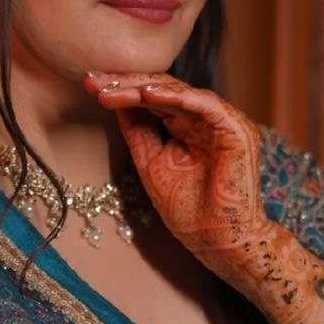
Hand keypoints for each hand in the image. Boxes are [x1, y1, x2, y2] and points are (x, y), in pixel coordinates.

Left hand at [82, 69, 272, 284]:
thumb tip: (114, 101)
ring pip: (178, 92)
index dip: (120, 91)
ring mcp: (221, 121)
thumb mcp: (151, 164)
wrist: (219, 242)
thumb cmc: (190, 211)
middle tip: (92, 81)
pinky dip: (177, 97)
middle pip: (161, 89)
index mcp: (186, 125)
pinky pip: (204, 104)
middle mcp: (203, 118)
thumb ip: (138, 132)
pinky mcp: (236, 129)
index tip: (88, 86)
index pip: (151, 98)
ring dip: (143, 88)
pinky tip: (148, 94)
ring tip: (112, 89)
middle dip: (125, 83)